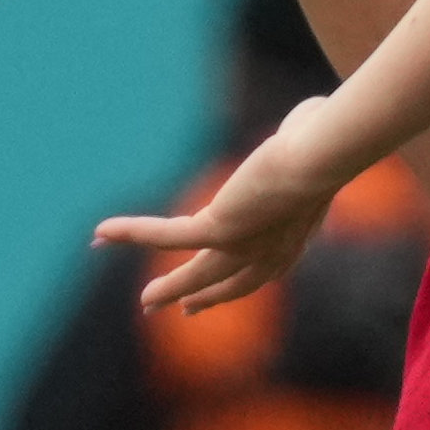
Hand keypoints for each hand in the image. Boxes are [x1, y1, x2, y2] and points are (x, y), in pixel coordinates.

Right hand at [95, 101, 362, 315]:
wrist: (323, 155)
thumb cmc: (327, 140)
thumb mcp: (313, 148)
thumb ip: (301, 139)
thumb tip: (306, 117)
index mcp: (293, 238)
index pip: (257, 272)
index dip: (231, 286)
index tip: (209, 299)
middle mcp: (270, 254)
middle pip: (228, 286)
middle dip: (201, 298)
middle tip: (179, 312)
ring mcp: (243, 246)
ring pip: (197, 273)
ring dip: (170, 289)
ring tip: (146, 302)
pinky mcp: (218, 230)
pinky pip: (165, 235)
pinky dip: (131, 232)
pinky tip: (102, 233)